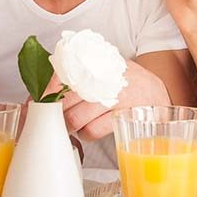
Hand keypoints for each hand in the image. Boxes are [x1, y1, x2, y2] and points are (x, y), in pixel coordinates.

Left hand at [56, 59, 170, 141]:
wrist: (156, 93)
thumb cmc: (125, 81)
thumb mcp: (105, 66)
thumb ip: (80, 71)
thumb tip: (47, 88)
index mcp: (95, 62)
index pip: (62, 75)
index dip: (47, 92)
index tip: (40, 102)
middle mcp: (103, 77)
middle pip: (64, 100)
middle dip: (56, 113)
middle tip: (56, 116)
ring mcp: (112, 96)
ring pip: (75, 118)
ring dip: (70, 125)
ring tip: (74, 123)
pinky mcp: (120, 115)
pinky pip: (92, 130)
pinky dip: (86, 133)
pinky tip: (90, 128)